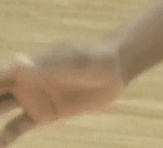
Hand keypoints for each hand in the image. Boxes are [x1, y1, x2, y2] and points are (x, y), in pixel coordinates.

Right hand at [0, 44, 125, 145]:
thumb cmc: (92, 58)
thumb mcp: (71, 62)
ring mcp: (31, 99)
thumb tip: (17, 62)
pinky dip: (4, 139)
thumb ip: (46, 67)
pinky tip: (0, 147)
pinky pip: (16, 129)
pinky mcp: (43, 115)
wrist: (116, 68)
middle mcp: (22, 83)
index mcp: (24, 67)